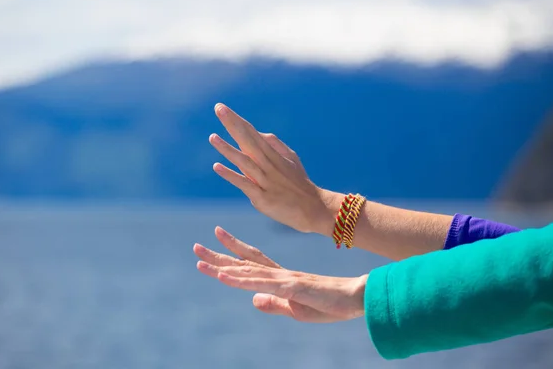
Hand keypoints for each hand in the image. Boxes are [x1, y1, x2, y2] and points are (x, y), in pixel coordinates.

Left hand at [194, 227, 366, 322]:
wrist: (356, 298)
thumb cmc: (330, 304)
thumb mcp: (296, 310)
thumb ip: (274, 304)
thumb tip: (252, 300)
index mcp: (281, 278)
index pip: (252, 263)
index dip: (233, 253)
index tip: (216, 242)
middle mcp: (279, 274)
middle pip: (244, 262)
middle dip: (219, 255)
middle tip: (197, 246)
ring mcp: (284, 278)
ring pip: (246, 270)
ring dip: (221, 264)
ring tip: (200, 256)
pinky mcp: (290, 287)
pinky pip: (260, 283)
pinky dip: (240, 280)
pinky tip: (223, 275)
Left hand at [209, 103, 343, 235]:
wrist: (314, 208)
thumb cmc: (299, 183)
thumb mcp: (291, 160)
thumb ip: (275, 145)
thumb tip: (260, 133)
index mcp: (273, 155)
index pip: (252, 134)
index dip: (237, 121)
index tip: (222, 107)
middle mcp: (268, 165)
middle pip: (248, 141)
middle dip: (233, 125)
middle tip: (219, 108)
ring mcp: (265, 181)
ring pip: (245, 162)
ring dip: (228, 149)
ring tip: (212, 137)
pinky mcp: (263, 198)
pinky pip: (245, 184)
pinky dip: (231, 175)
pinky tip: (217, 166)